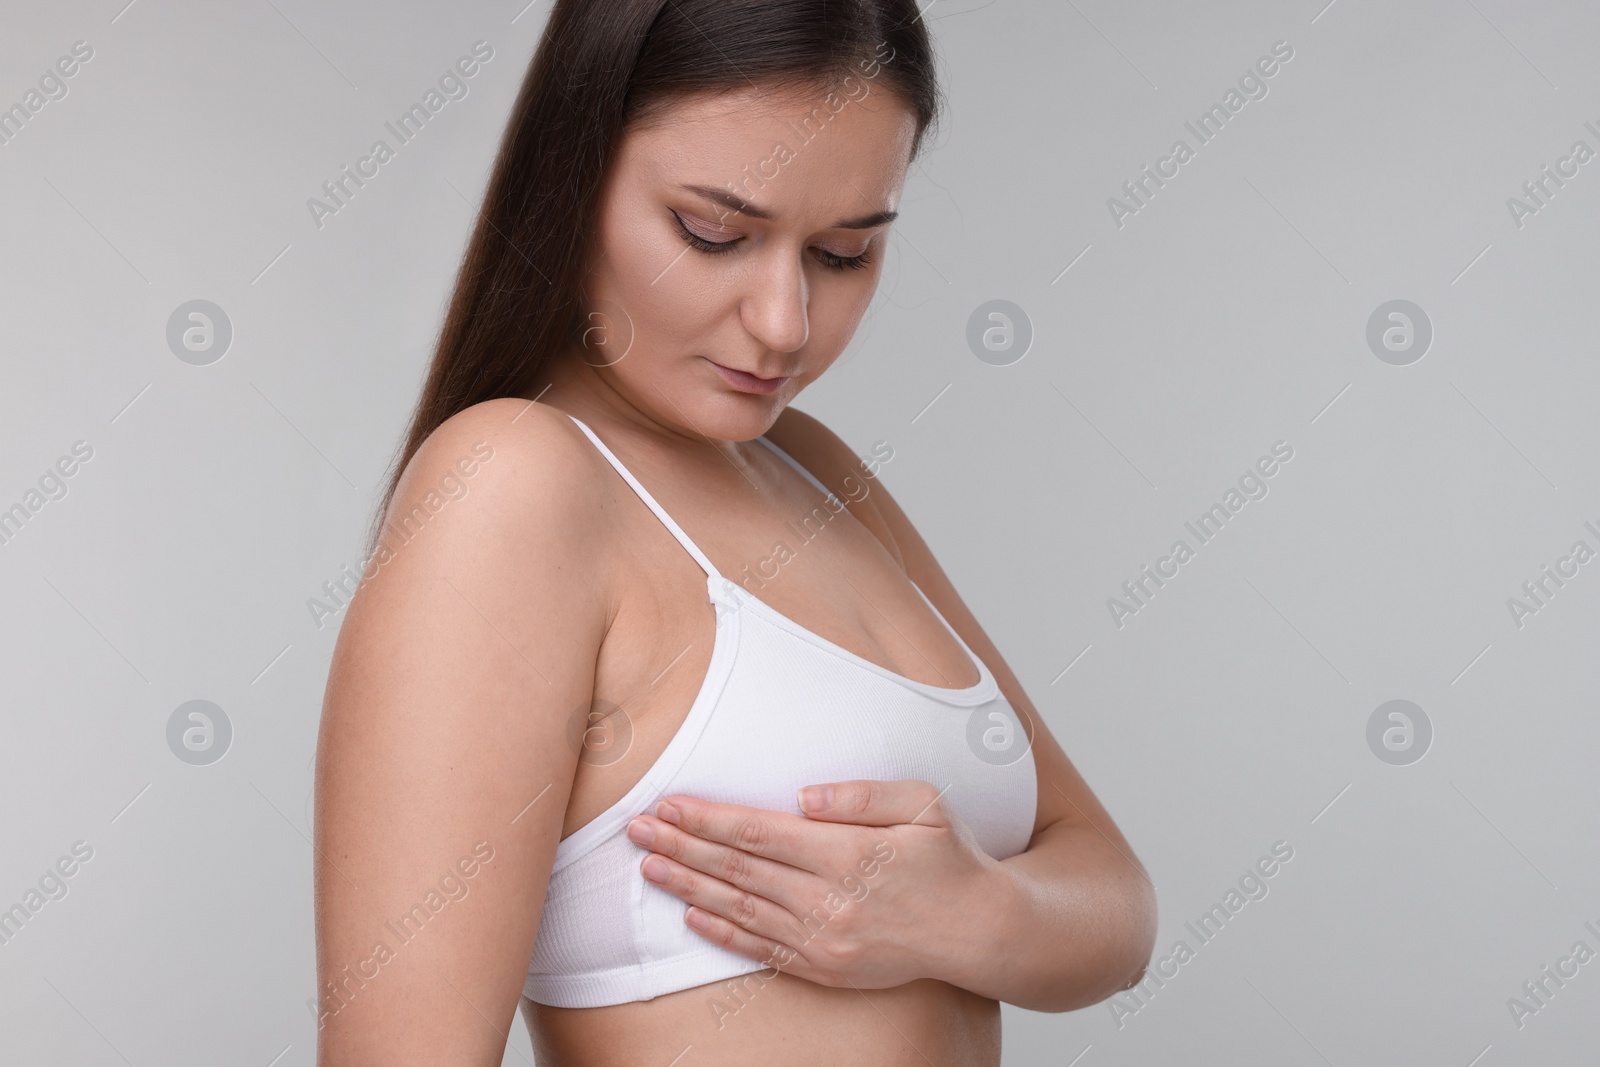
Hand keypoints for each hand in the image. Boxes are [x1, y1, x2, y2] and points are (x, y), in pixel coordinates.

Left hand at [623, 778, 1006, 989]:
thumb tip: (802, 795)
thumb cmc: (950, 858)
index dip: (707, 819)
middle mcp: (829, 899)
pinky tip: (691, 915)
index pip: (758, 831)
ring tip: (649, 867)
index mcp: (848, 853)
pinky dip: (722, 933)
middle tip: (637, 830)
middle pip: (738, 869)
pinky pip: (762, 949)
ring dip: (688, 887)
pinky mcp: (826, 968)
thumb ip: (862, 794)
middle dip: (681, 847)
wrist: (978, 931)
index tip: (668, 805)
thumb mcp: (923, 804)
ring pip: (741, 909)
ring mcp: (825, 939)